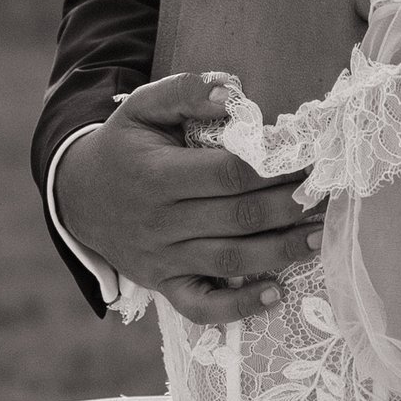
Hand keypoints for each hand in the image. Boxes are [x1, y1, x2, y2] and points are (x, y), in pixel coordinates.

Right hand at [60, 73, 320, 323]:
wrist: (77, 197)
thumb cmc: (123, 147)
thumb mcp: (140, 108)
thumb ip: (183, 92)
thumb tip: (230, 93)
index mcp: (156, 175)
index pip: (227, 174)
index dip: (272, 168)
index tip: (307, 158)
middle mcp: (160, 221)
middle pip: (237, 217)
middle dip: (287, 206)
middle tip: (323, 194)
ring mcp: (162, 258)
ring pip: (230, 260)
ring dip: (280, 251)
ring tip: (318, 236)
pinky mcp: (164, 284)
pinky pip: (201, 307)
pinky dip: (238, 308)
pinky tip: (276, 294)